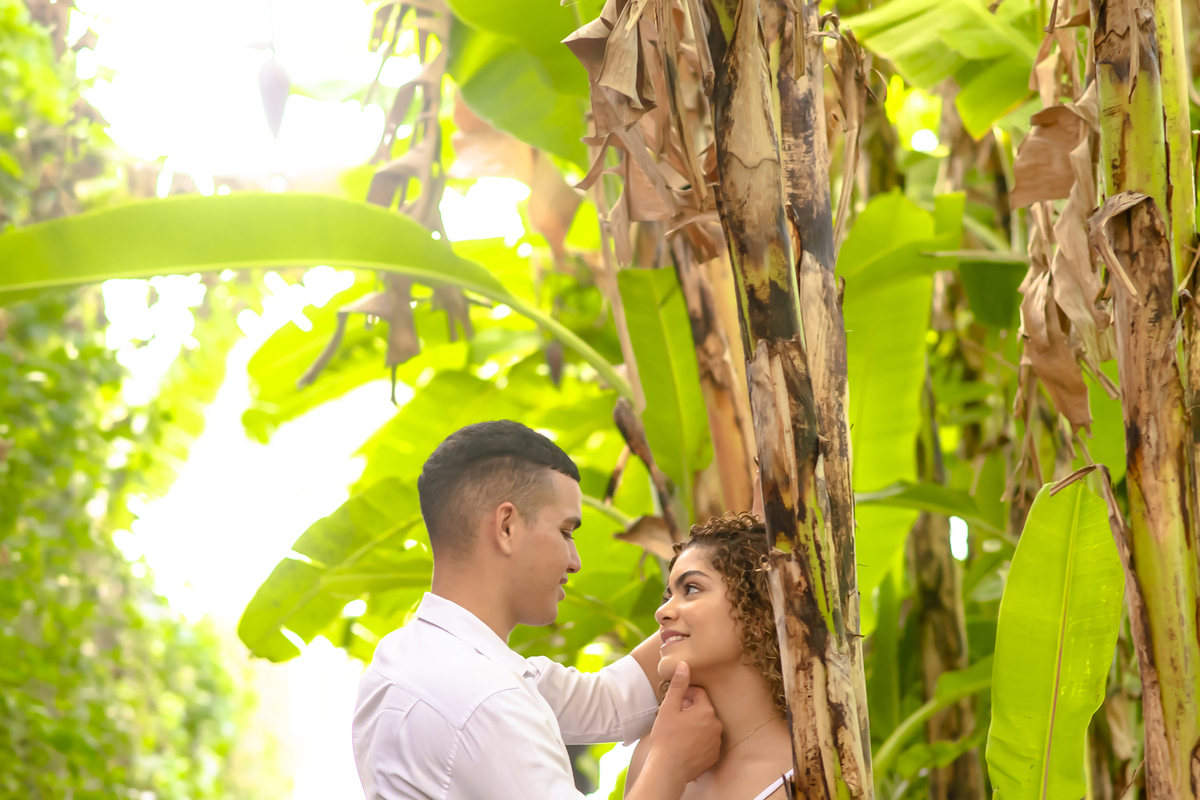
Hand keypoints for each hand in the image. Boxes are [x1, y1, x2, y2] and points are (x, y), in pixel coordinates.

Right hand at [646, 662, 721, 784]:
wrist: (669, 769)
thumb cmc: (666, 738)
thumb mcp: (669, 708)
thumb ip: (678, 685)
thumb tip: (684, 665)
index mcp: (706, 711)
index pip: (699, 694)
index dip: (686, 695)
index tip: (676, 702)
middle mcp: (716, 725)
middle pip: (704, 709)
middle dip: (691, 710)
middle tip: (675, 717)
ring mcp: (716, 742)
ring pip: (706, 726)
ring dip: (696, 725)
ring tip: (680, 732)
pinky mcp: (713, 756)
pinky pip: (708, 742)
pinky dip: (699, 740)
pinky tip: (685, 744)